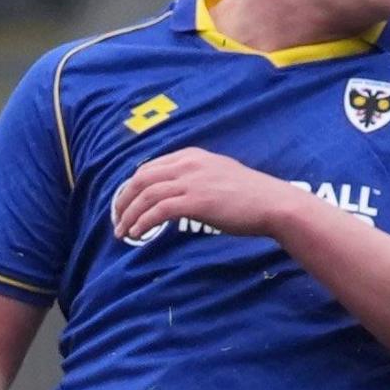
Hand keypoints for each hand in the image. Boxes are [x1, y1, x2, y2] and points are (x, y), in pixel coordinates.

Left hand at [111, 147, 308, 245]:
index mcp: (191, 155)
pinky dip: (143, 222)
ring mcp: (191, 181)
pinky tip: (138, 233)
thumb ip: (196, 179)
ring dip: (129, 215)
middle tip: (117, 219)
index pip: (150, 168)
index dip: (132, 187)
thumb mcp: (218, 176)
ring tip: (122, 232)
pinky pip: (158, 210)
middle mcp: (188, 163)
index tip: (126, 204)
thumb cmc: (250, 195)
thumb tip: (179, 195)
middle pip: (142, 179)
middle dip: (124, 200)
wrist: (272, 203)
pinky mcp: (195, 201)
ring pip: (146, 195)